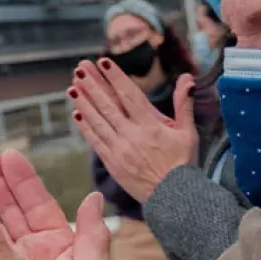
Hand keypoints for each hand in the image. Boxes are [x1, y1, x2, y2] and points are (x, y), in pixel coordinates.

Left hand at [69, 59, 198, 202]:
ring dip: (84, 102)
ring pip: (98, 121)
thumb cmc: (183, 164)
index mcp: (151, 125)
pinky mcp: (112, 163)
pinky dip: (85, 127)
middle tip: (81, 67)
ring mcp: (120, 150)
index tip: (103, 62)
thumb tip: (187, 78)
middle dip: (93, 84)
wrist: (174, 197)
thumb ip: (184, 104)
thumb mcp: (188, 133)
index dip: (115, 77)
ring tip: (72, 86)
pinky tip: (76, 114)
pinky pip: (95, 142)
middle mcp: (132, 136)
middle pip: (108, 105)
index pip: (129, 95)